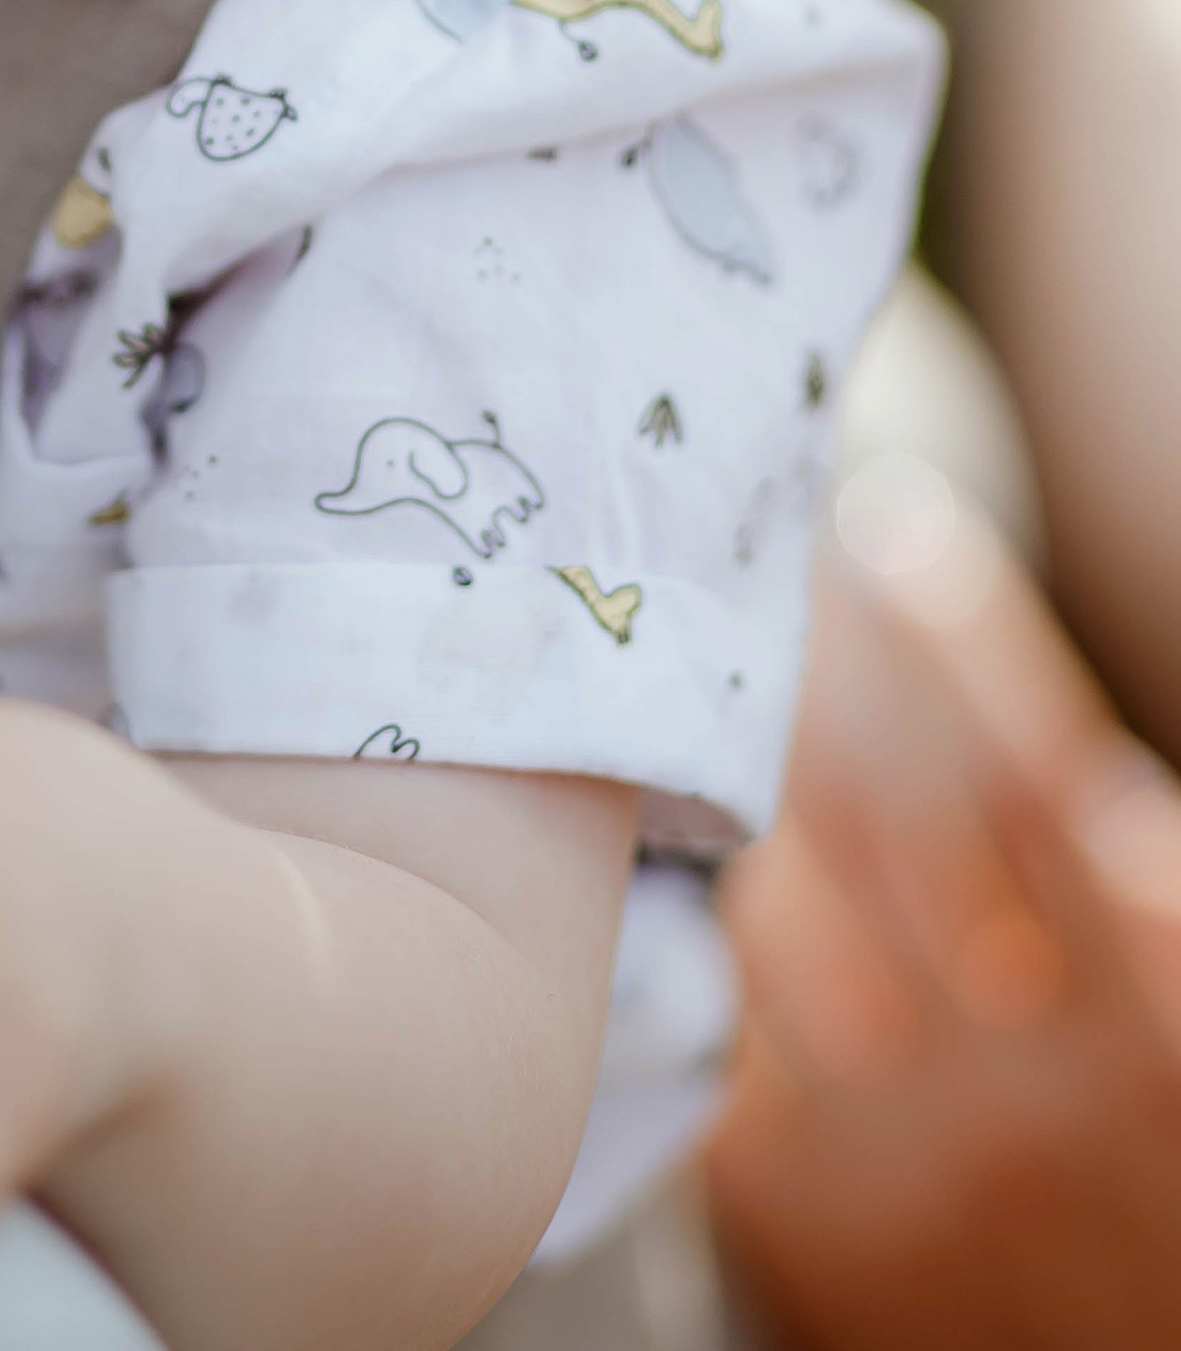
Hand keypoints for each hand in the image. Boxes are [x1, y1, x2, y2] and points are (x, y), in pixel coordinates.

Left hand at [704, 463, 1180, 1349]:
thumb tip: (930, 594)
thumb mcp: (1156, 970)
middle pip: (873, 812)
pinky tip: (660, 833)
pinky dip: (692, 907)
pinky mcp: (793, 1201)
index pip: (1035, 778)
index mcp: (1161, 1001)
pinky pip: (711, 1002)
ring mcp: (907, 1151)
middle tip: (738, 549)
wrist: (1108, 1336)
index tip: (887, 520)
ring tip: (677, 674)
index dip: (955, 634)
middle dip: (797, 665)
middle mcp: (1038, 1079)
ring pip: (768, 897)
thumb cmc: (1136, 1113)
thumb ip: (1082, 830)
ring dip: (721, 778)